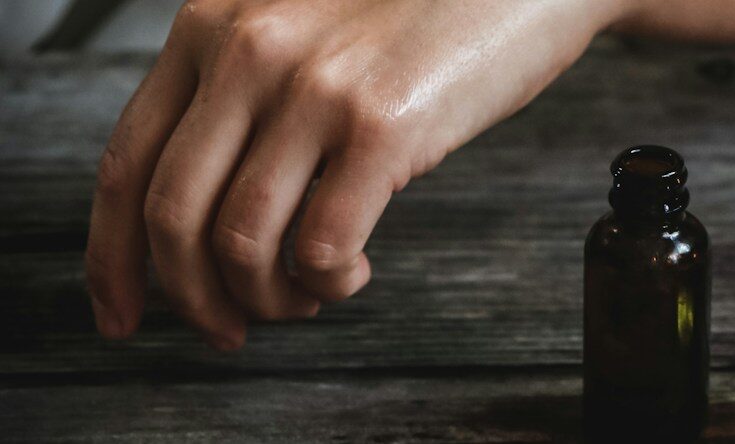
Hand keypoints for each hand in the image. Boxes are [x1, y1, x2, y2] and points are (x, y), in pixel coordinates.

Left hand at [84, 0, 624, 348]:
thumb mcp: (303, 25)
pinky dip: (327, 283)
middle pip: (171, 215)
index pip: (126, 162)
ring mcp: (314, 87)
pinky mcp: (384, 125)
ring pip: (240, 242)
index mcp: (213, 25)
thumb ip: (248, 90)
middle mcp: (249, 50)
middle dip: (191, 299)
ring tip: (307, 296)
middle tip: (227, 329)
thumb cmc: (430, 7)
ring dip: (267, 298)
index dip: (114, 256)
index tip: (123, 308)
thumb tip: (214, 214)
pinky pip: (320, 246)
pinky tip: (353, 271)